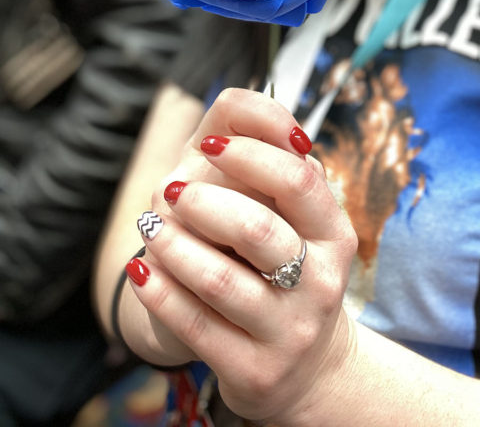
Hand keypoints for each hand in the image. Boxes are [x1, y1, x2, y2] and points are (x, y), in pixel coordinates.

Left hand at [127, 88, 358, 422]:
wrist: (300, 364)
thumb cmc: (284, 265)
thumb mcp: (290, 217)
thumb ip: (272, 161)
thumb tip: (241, 113)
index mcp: (333, 232)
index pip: (298, 177)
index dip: (250, 153)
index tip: (209, 144)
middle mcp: (321, 281)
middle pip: (258, 228)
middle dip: (203, 201)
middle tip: (171, 190)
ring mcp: (291, 331)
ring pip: (221, 280)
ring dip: (173, 245)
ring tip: (150, 227)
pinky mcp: (255, 371)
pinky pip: (194, 325)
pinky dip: (160, 291)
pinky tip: (142, 269)